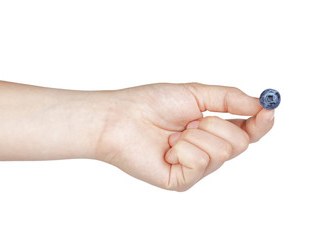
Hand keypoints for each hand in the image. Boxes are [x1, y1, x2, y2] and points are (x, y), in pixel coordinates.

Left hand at [97, 83, 274, 190]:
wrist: (121, 119)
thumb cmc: (152, 103)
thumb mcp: (196, 94)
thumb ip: (230, 99)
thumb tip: (261, 103)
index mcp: (211, 129)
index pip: (246, 131)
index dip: (260, 122)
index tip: (269, 110)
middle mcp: (206, 150)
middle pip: (240, 143)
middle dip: (216, 125)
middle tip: (190, 121)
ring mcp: (195, 167)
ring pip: (223, 152)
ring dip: (196, 136)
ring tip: (174, 135)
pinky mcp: (182, 180)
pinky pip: (200, 162)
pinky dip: (183, 149)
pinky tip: (167, 149)